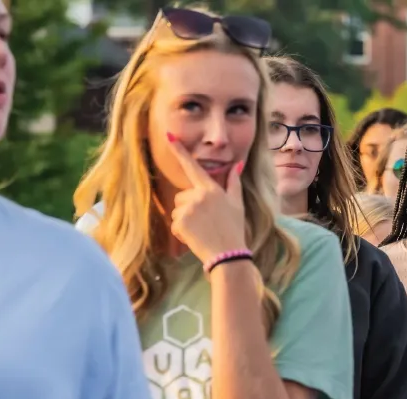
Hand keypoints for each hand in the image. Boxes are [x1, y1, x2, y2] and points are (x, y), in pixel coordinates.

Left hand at [164, 134, 248, 263]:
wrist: (228, 254)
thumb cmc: (234, 228)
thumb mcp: (237, 203)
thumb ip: (233, 182)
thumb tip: (237, 164)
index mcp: (211, 189)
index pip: (193, 167)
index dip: (180, 151)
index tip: (169, 136)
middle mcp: (198, 196)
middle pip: (182, 195)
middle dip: (189, 207)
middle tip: (206, 221)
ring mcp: (188, 209)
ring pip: (177, 209)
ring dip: (185, 219)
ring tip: (201, 229)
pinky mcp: (180, 222)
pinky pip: (175, 223)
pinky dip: (182, 231)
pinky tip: (195, 237)